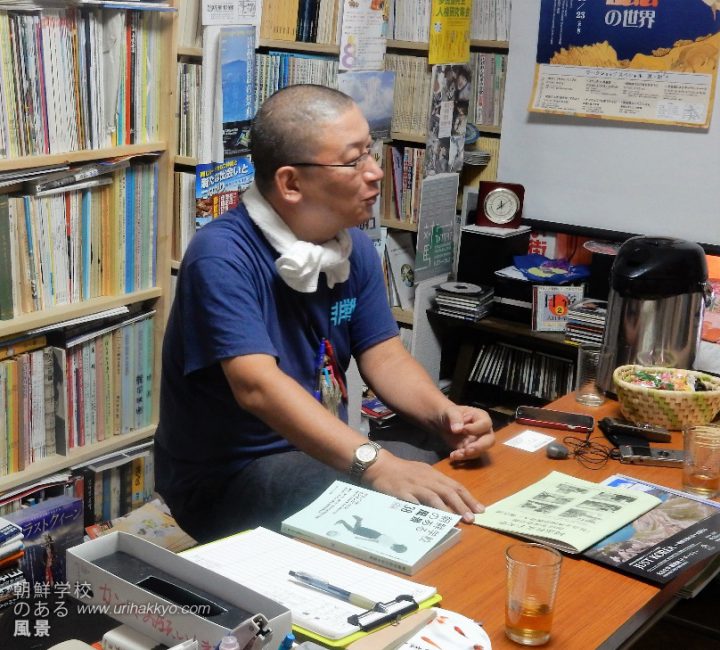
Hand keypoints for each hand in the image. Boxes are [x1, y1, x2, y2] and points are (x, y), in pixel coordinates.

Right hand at [364, 453, 483, 522]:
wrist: (380, 465)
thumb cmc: (403, 471)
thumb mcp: (423, 473)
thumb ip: (436, 485)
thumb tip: (453, 499)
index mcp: (433, 474)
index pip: (455, 486)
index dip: (469, 498)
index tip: (480, 510)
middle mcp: (426, 479)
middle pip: (448, 491)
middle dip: (462, 505)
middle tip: (472, 518)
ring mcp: (414, 486)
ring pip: (433, 496)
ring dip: (446, 509)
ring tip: (456, 521)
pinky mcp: (401, 492)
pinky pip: (413, 502)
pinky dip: (422, 509)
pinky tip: (429, 518)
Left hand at [438, 404, 494, 462]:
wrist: (444, 422)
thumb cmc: (451, 413)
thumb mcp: (450, 412)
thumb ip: (454, 418)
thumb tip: (457, 429)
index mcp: (481, 417)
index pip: (485, 424)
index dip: (476, 428)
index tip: (463, 429)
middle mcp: (484, 431)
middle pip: (490, 441)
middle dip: (479, 447)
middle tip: (467, 450)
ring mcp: (479, 442)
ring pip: (480, 451)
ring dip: (468, 455)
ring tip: (455, 454)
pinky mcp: (472, 450)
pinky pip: (471, 456)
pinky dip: (462, 458)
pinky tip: (453, 456)